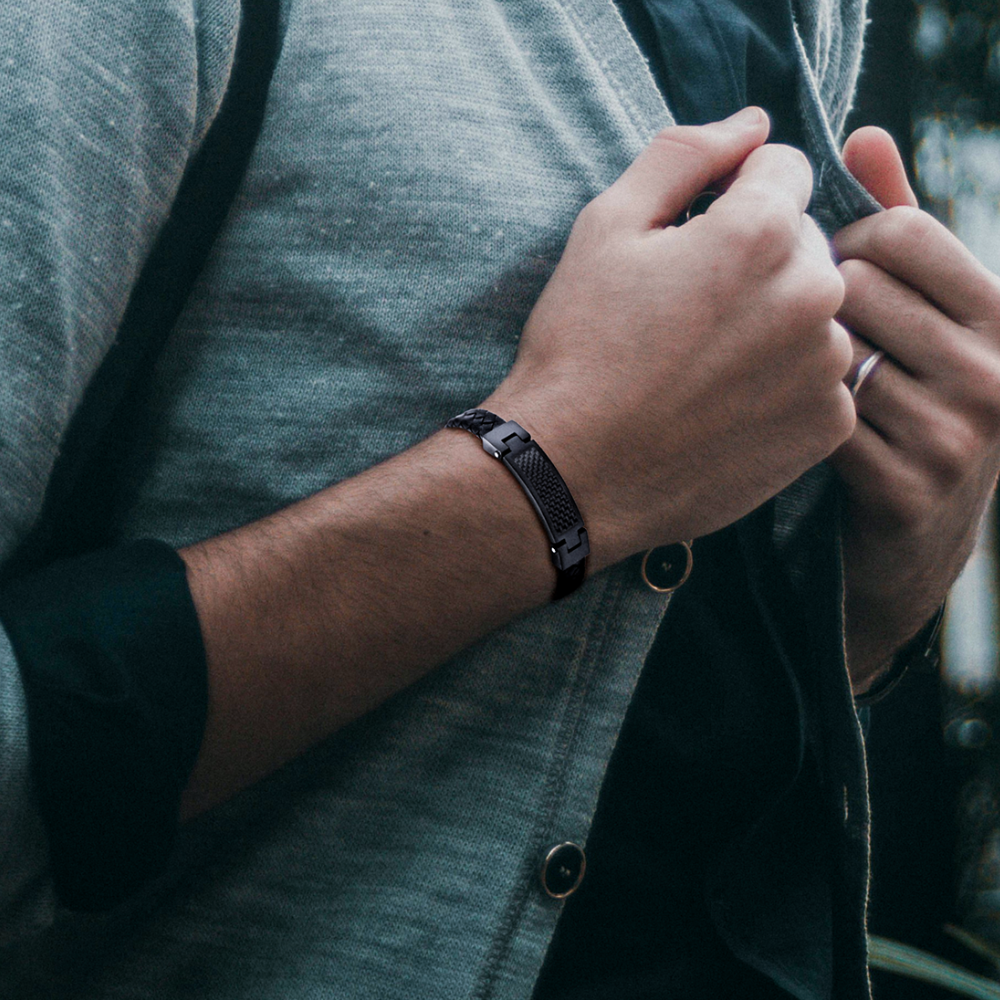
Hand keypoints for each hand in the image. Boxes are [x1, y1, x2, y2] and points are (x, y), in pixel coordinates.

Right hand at [489, 108, 854, 568]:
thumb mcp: (606, 227)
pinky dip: (782, 384)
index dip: (731, 197)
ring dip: (774, 324)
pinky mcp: (826, 427)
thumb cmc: (579, 348)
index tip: (689, 243)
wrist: (572, 472)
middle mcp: (814, 294)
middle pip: (805, 243)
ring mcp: (827, 367)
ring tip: (702, 367)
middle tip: (686, 314)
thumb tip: (750, 122)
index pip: (783, 169)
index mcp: (762, 232)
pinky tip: (723, 406)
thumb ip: (684, 155)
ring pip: (816, 313)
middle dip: (757, 261)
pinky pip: (820, 379)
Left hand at [832, 127, 999, 688]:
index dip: (840, 244)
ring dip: (798, 363)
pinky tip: (784, 423)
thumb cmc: (909, 402)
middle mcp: (995, 370)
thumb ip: (900, 225)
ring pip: (833, 355)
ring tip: (785, 376)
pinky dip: (792, 417)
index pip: (901, 232)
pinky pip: (821, 423)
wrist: (914, 539)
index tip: (818, 273)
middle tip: (788, 327)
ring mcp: (958, 436)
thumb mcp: (924, 312)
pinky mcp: (908, 490)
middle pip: (857, 288)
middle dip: (811, 303)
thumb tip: (863, 133)